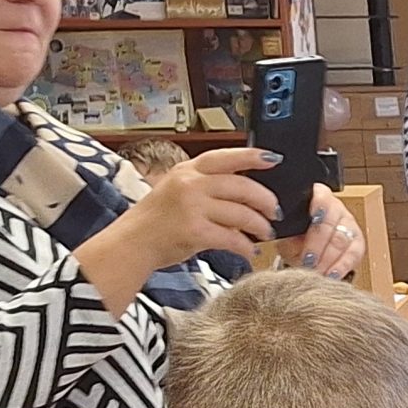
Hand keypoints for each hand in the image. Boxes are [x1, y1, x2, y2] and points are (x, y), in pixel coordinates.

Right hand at [76, 148, 278, 313]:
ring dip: (260, 225)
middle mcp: (190, 184)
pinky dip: (246, 246)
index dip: (252, 156)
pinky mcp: (195, 231)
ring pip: (241, 213)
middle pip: (242, 186)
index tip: (274, 159)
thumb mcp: (177, 190)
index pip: (225, 156)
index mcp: (187, 170)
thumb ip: (207, 187)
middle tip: (275, 211)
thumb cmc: (157, 220)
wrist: (133, 243)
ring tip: (265, 232)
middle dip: (265, 200)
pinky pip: (232, 238)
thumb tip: (247, 194)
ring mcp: (192, 207)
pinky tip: (250, 251)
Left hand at [279, 185, 362, 279]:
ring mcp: (350, 225)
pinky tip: (332, 275)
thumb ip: (289, 232)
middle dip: (318, 246)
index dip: (316, 213)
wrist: (307, 249)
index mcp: (318, 196)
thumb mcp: (288, 232)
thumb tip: (289, 239)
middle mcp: (337, 208)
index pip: (320, 200)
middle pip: (330, 225)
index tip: (311, 222)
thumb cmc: (296, 237)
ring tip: (317, 272)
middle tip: (308, 262)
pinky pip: (353, 255)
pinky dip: (342, 267)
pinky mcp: (358, 244)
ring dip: (328, 259)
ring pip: (342, 241)